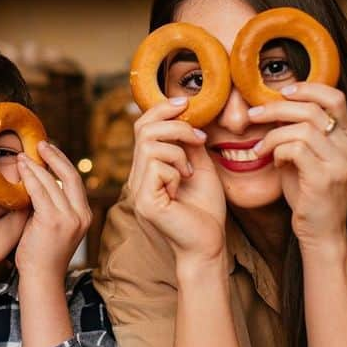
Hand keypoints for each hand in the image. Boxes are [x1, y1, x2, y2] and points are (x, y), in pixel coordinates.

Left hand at [13, 141, 91, 281]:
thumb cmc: (42, 255)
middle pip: (69, 175)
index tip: (48, 152)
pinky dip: (29, 177)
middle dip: (54, 156)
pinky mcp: (53, 221)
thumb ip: (50, 205)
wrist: (41, 279)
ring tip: (21, 157)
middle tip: (39, 144)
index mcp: (84, 215)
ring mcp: (69, 218)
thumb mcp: (51, 226)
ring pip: (51, 182)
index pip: (75, 181)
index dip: (62, 163)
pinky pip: (39, 192)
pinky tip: (20, 169)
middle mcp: (81, 215)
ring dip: (35, 166)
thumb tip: (36, 180)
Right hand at [127, 98, 227, 266]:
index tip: (185, 101)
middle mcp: (138, 177)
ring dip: (179, 151)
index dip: (161, 108)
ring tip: (190, 171)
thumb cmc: (206, 210)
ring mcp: (138, 190)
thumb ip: (189, 143)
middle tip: (199, 138)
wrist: (209, 245)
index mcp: (148, 168)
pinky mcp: (145, 201)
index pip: (143, 126)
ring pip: (151, 144)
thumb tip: (186, 114)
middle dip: (175, 125)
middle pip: (144, 128)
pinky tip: (183, 187)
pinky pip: (157, 166)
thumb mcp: (200, 166)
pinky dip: (177, 170)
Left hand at [247, 83, 346, 251]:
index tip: (283, 92)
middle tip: (254, 114)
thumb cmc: (308, 195)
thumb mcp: (304, 158)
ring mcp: (340, 163)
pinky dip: (277, 150)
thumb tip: (272, 108)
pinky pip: (296, 149)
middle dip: (277, 108)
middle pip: (313, 109)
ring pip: (303, 128)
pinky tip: (271, 162)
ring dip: (273, 134)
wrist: (321, 233)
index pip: (336, 97)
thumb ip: (296, 133)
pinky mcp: (325, 179)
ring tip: (260, 147)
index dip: (309, 88)